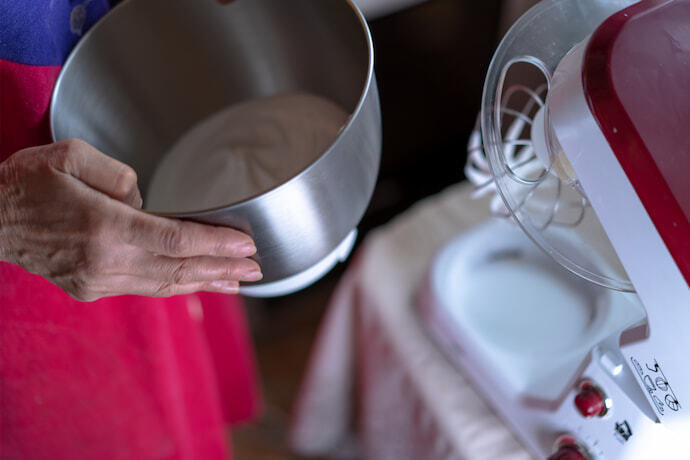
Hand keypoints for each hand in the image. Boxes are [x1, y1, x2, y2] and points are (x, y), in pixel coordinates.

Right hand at [0, 139, 261, 300]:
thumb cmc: (26, 184)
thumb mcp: (71, 157)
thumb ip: (119, 175)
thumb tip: (145, 201)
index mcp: (104, 227)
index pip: (177, 240)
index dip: (216, 245)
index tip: (246, 246)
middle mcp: (106, 261)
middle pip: (179, 268)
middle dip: (222, 268)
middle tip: (257, 269)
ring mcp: (98, 280)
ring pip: (165, 284)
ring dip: (204, 282)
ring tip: (237, 282)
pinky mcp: (91, 288)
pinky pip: (145, 288)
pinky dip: (175, 285)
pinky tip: (194, 282)